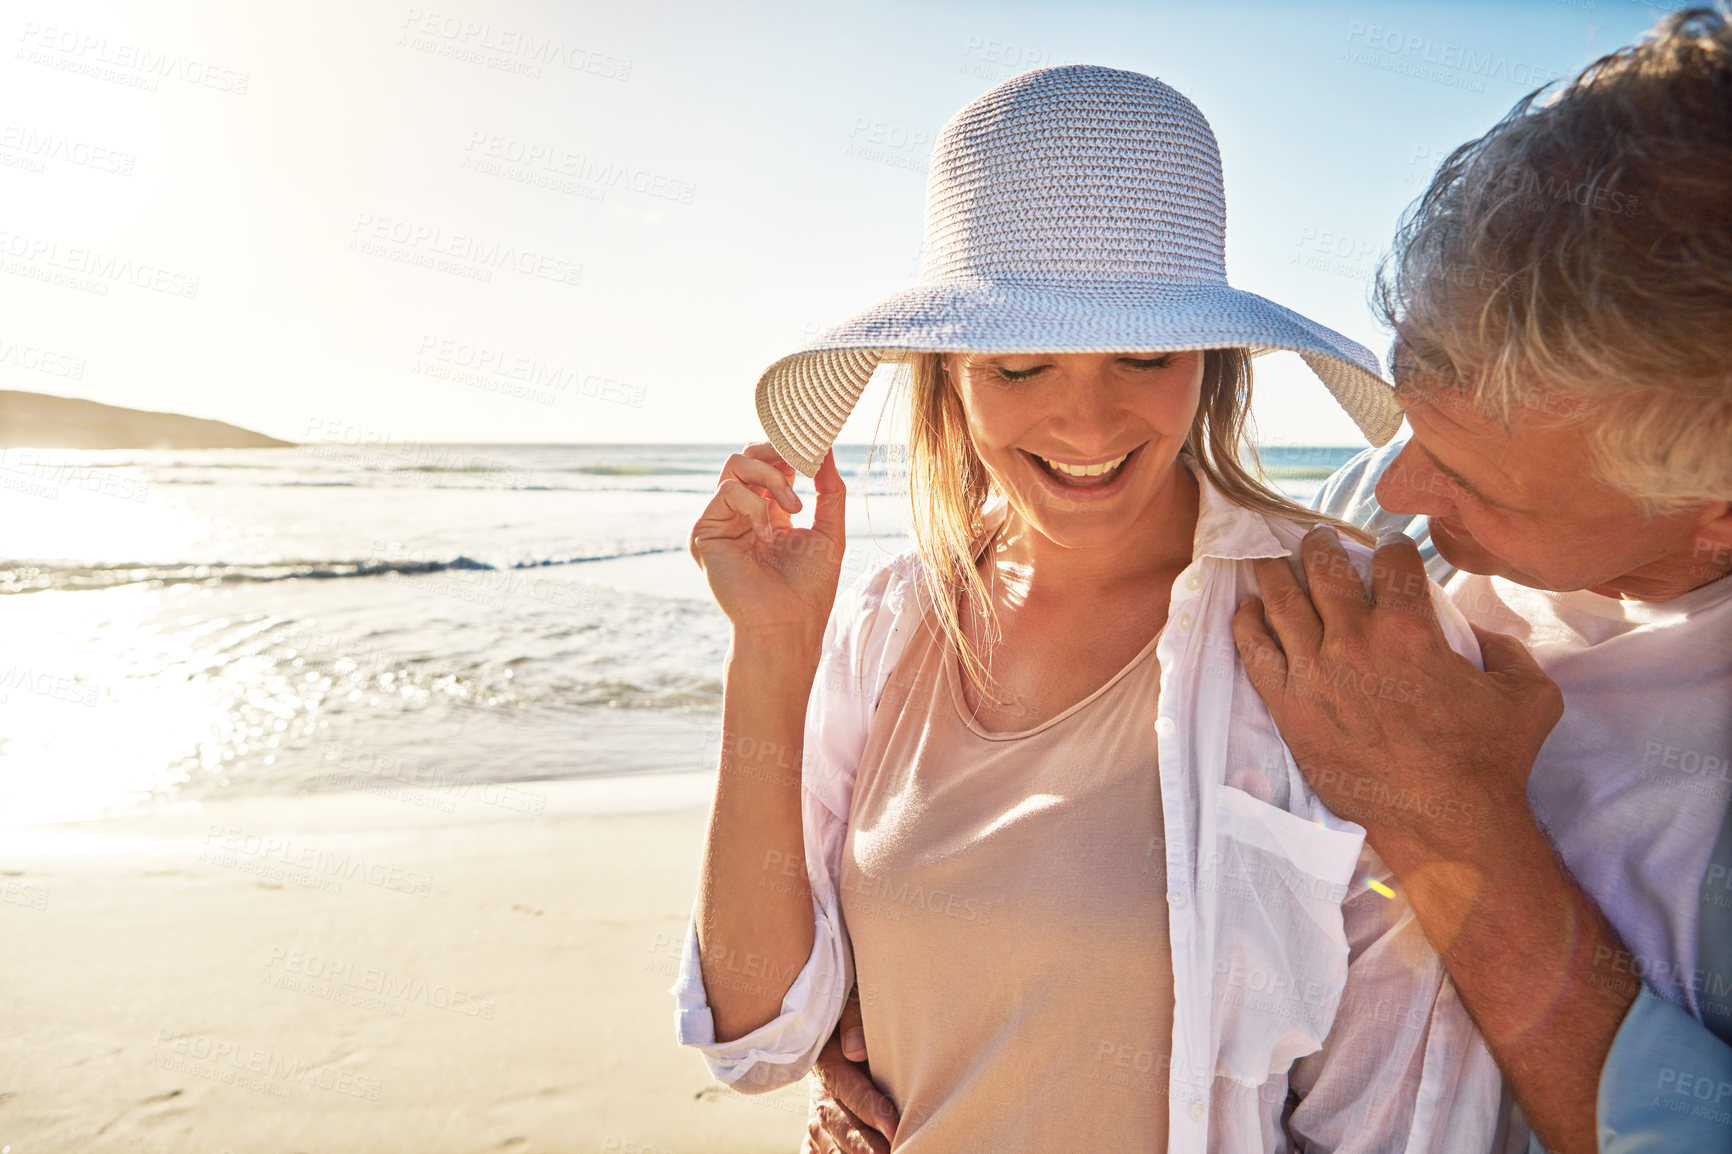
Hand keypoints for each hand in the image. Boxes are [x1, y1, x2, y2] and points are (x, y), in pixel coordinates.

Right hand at [690, 444, 845, 642]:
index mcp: (768, 513)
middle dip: (777, 451)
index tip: (816, 449)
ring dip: (772, 478)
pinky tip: (766, 533)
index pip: (770, 463)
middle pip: (748, 454)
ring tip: (795, 508)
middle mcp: (741, 514)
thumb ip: (830, 489)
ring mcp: (721, 521)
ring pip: (735, 463)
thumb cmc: (809, 589)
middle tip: (803, 466)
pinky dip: (753, 504)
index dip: (790, 450)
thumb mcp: (829, 530)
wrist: (787, 626)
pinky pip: (726, 490)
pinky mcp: (705, 532)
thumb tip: (826, 448)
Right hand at [803, 991, 897, 1153]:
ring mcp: (817, 1099)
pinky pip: (812, 1142)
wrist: (831, 991)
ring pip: (824, 1135)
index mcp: (826, 1055)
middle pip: (835, 1119)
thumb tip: (857, 1049)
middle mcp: (818, 1082)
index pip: (847, 1087)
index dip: (869, 1107)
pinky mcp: (822, 1110)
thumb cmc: (851, 990)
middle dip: (861, 1142)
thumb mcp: (852, 992)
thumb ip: (854, 1016)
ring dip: (846, 1152)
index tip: (894, 1125)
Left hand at [1229, 527, 1563, 860]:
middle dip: (1321, 545)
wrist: (1447, 822)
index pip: (1391, 562)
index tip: (1387, 548)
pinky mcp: (1289, 707)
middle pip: (1324, 568)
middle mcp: (1354, 640)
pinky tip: (1246, 609)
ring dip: (1275, 572)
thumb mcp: (1530, 693)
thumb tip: (1474, 629)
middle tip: (1318, 540)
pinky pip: (1254, 652)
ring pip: (1282, 601)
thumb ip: (1505, 647)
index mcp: (1409, 628)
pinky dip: (1246, 624)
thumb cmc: (1492, 761)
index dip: (1391, 547)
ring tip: (1271, 561)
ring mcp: (1314, 672)